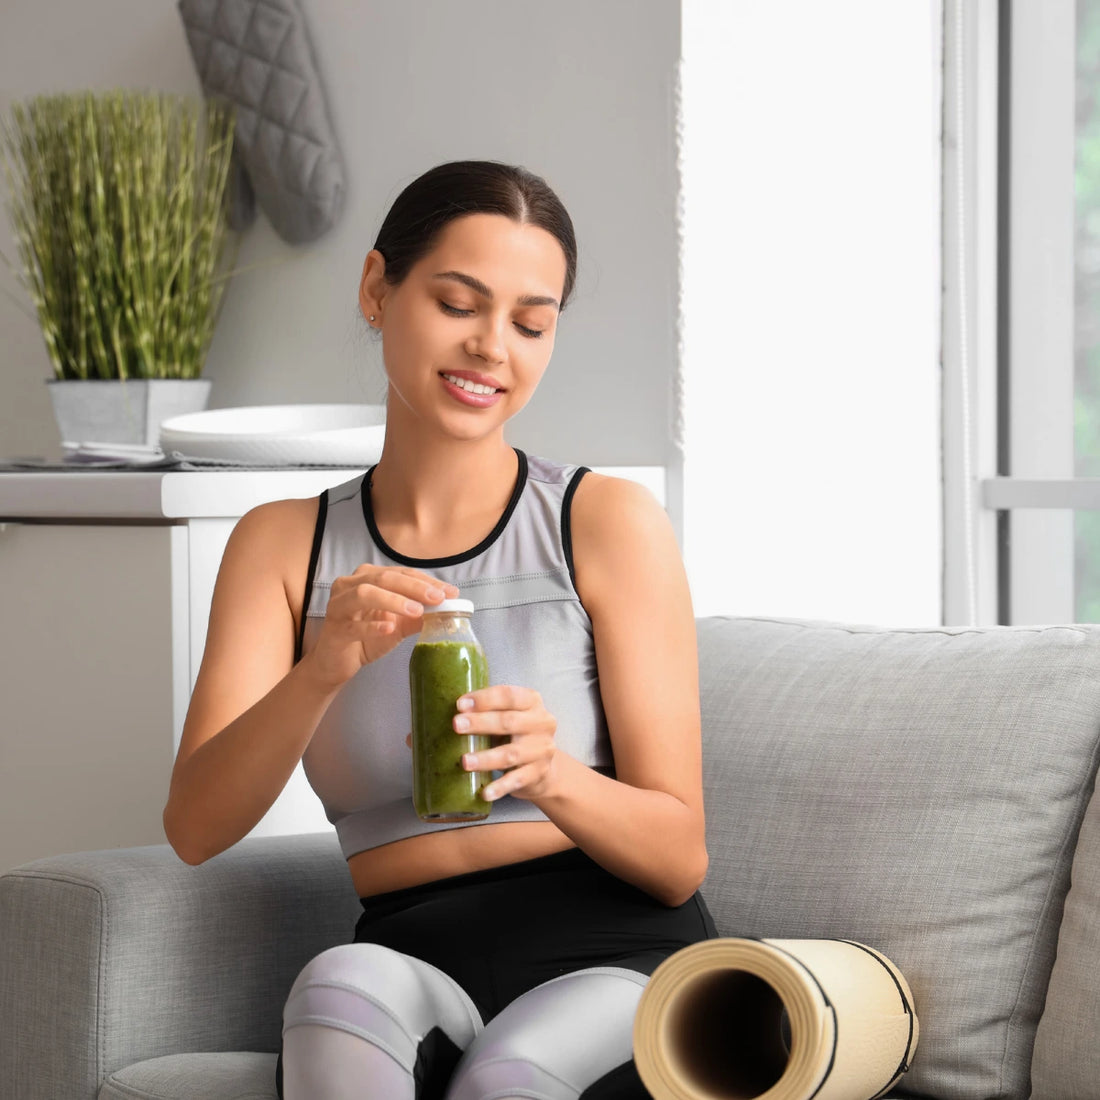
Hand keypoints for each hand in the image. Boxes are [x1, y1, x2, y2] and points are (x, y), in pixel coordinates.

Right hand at [301, 565, 457, 690]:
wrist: (335, 663)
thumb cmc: (366, 637)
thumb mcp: (398, 624)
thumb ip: (418, 615)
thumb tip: (447, 608)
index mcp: (367, 577)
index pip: (402, 573)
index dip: (427, 581)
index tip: (451, 592)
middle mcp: (349, 585)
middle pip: (384, 577)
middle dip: (414, 587)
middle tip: (437, 599)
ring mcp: (338, 605)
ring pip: (365, 593)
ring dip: (393, 600)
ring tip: (416, 611)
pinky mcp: (334, 629)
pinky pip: (353, 625)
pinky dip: (372, 626)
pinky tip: (389, 628)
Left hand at [453, 686, 558, 801]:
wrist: (544, 767)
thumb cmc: (516, 734)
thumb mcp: (507, 715)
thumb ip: (484, 712)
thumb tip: (439, 721)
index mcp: (532, 701)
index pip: (509, 696)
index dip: (485, 699)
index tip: (460, 704)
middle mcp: (542, 723)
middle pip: (509, 722)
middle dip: (480, 723)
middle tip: (456, 726)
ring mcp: (542, 750)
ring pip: (511, 753)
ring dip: (486, 758)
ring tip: (464, 762)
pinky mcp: (538, 773)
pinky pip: (516, 780)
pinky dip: (500, 787)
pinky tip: (485, 792)